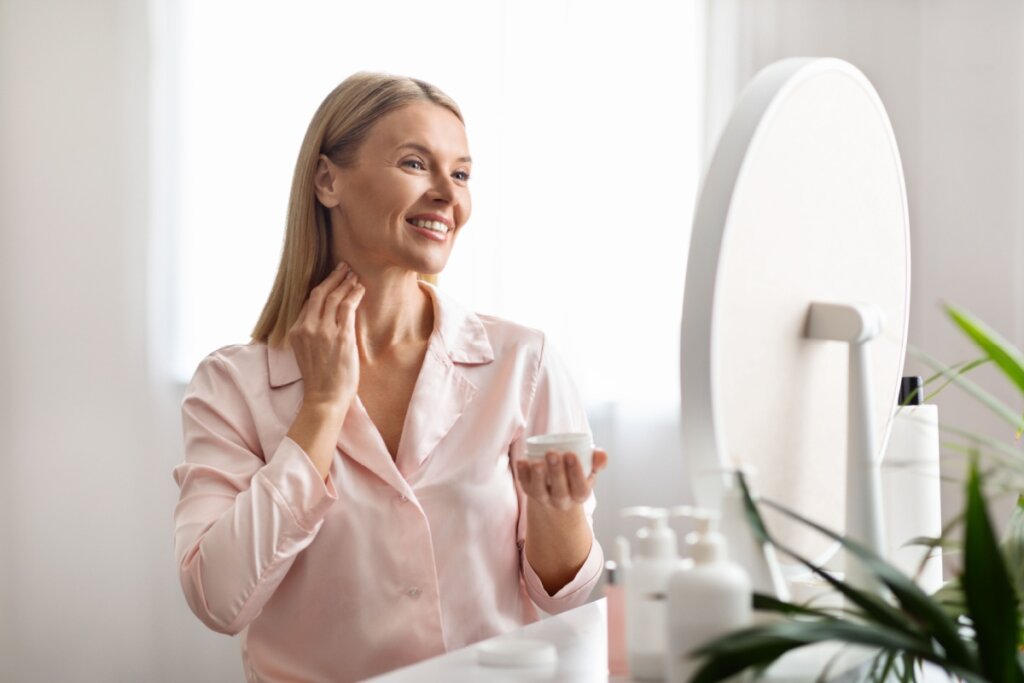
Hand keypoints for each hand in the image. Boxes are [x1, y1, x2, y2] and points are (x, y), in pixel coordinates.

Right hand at [286, 261, 364, 409]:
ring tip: (354, 276)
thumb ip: (313, 333)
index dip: (322, 287)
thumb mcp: (308, 352)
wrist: (324, 398)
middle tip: (344, 267)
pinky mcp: (341, 336)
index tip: (332, 279)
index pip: (309, 302)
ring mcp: (324, 331)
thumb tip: (328, 318)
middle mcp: (307, 328)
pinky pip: (348, 307)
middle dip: (333, 277)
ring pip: (334, 297)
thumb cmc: (320, 379)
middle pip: (320, 294)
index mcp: (296, 331)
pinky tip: (360, 289)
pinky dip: (354, 295)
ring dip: (345, 283)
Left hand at [515, 449, 608, 510]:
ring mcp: (544, 497)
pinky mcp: (529, 491)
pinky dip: (522, 473)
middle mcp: (561, 500)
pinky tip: (522, 461)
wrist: (557, 491)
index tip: (571, 454)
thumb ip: (598, 461)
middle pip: (560, 491)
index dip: (575, 472)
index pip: (579, 488)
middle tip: (553, 453)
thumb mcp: (591, 470)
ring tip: (537, 462)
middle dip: (556, 472)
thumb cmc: (576, 476)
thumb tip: (600, 453)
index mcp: (579, 494)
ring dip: (537, 477)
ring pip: (540, 491)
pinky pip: (524, 484)